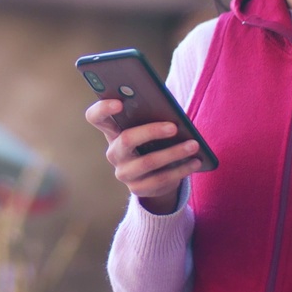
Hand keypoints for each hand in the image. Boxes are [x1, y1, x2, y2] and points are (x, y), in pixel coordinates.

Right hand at [84, 98, 203, 213]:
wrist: (156, 176)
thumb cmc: (154, 141)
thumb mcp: (150, 127)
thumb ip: (152, 115)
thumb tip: (171, 112)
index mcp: (112, 130)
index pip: (95, 117)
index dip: (103, 109)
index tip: (120, 102)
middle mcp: (113, 152)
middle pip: (126, 139)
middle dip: (151, 131)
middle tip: (174, 127)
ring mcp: (124, 172)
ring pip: (148, 162)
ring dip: (174, 152)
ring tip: (194, 145)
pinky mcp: (138, 188)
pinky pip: (161, 179)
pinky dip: (181, 169)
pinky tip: (196, 161)